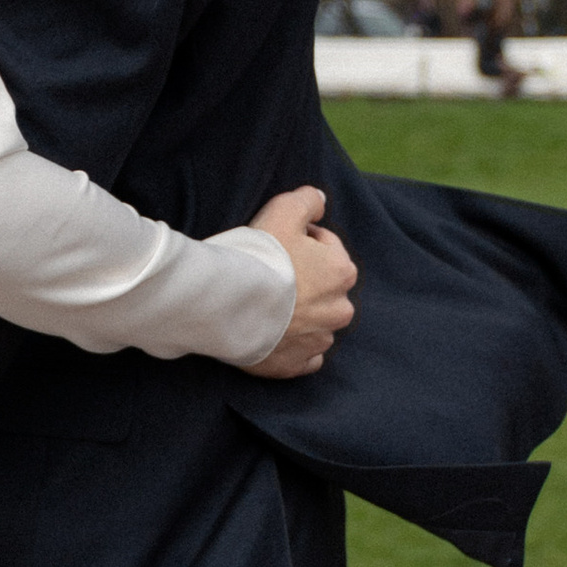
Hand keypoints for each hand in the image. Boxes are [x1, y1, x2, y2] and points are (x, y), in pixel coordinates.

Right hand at [240, 186, 356, 378]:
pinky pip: (302, 355)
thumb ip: (307, 200)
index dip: (300, 240)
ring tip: (265, 304)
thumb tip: (319, 200)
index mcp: (341, 272)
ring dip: (299, 314)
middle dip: (304, 280)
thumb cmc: (258, 255)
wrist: (225, 303)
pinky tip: (272, 332)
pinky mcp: (296, 365)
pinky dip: (291, 345)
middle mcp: (339, 310)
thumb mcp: (283, 209)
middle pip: (324, 288)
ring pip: (317, 323)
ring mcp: (318, 341)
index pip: (326, 246)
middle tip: (269, 273)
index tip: (275, 243)